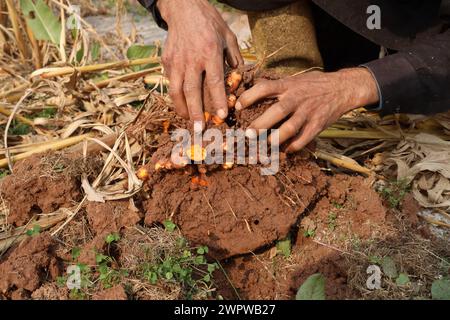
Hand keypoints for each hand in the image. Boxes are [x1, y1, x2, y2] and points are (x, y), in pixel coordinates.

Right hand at [157, 0, 242, 125]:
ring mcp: (176, 61)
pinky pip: (171, 82)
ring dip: (182, 109)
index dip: (218, 101)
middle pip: (192, 91)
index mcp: (210, 52)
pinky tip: (182, 104)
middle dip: (196, 112)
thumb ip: (234, 58)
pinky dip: (176, 96)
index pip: (214, 82)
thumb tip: (237, 79)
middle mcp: (191, 59)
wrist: (183, 8)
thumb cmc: (209, 22)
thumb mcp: (228, 36)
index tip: (222, 116)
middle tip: (200, 128)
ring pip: (176, 90)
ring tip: (189, 121)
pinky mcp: (166, 61)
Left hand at [235, 68, 379, 152]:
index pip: (265, 88)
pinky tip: (285, 151)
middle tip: (247, 135)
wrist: (342, 88)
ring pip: (290, 128)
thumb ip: (275, 87)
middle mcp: (297, 98)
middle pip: (277, 111)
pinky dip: (293, 147)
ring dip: (275, 140)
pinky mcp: (318, 124)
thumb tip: (249, 93)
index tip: (237, 106)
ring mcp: (308, 112)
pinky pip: (304, 139)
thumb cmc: (312, 85)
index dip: (249, 96)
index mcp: (288, 85)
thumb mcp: (293, 80)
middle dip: (260, 124)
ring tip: (263, 147)